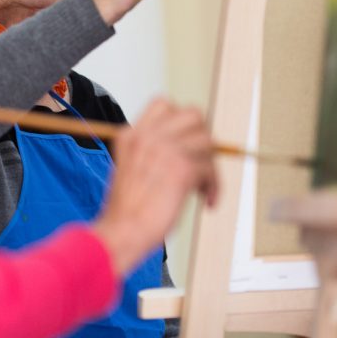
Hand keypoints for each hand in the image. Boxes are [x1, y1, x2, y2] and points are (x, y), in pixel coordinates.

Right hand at [91, 99, 217, 275]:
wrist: (121, 232)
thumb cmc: (126, 211)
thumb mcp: (131, 169)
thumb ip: (152, 152)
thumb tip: (188, 149)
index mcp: (131, 135)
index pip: (164, 104)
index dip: (181, 123)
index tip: (184, 146)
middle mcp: (147, 136)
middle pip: (193, 114)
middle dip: (203, 138)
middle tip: (199, 163)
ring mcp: (165, 150)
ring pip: (208, 140)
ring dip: (211, 165)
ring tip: (202, 187)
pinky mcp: (182, 168)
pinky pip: (211, 168)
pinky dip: (214, 187)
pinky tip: (207, 202)